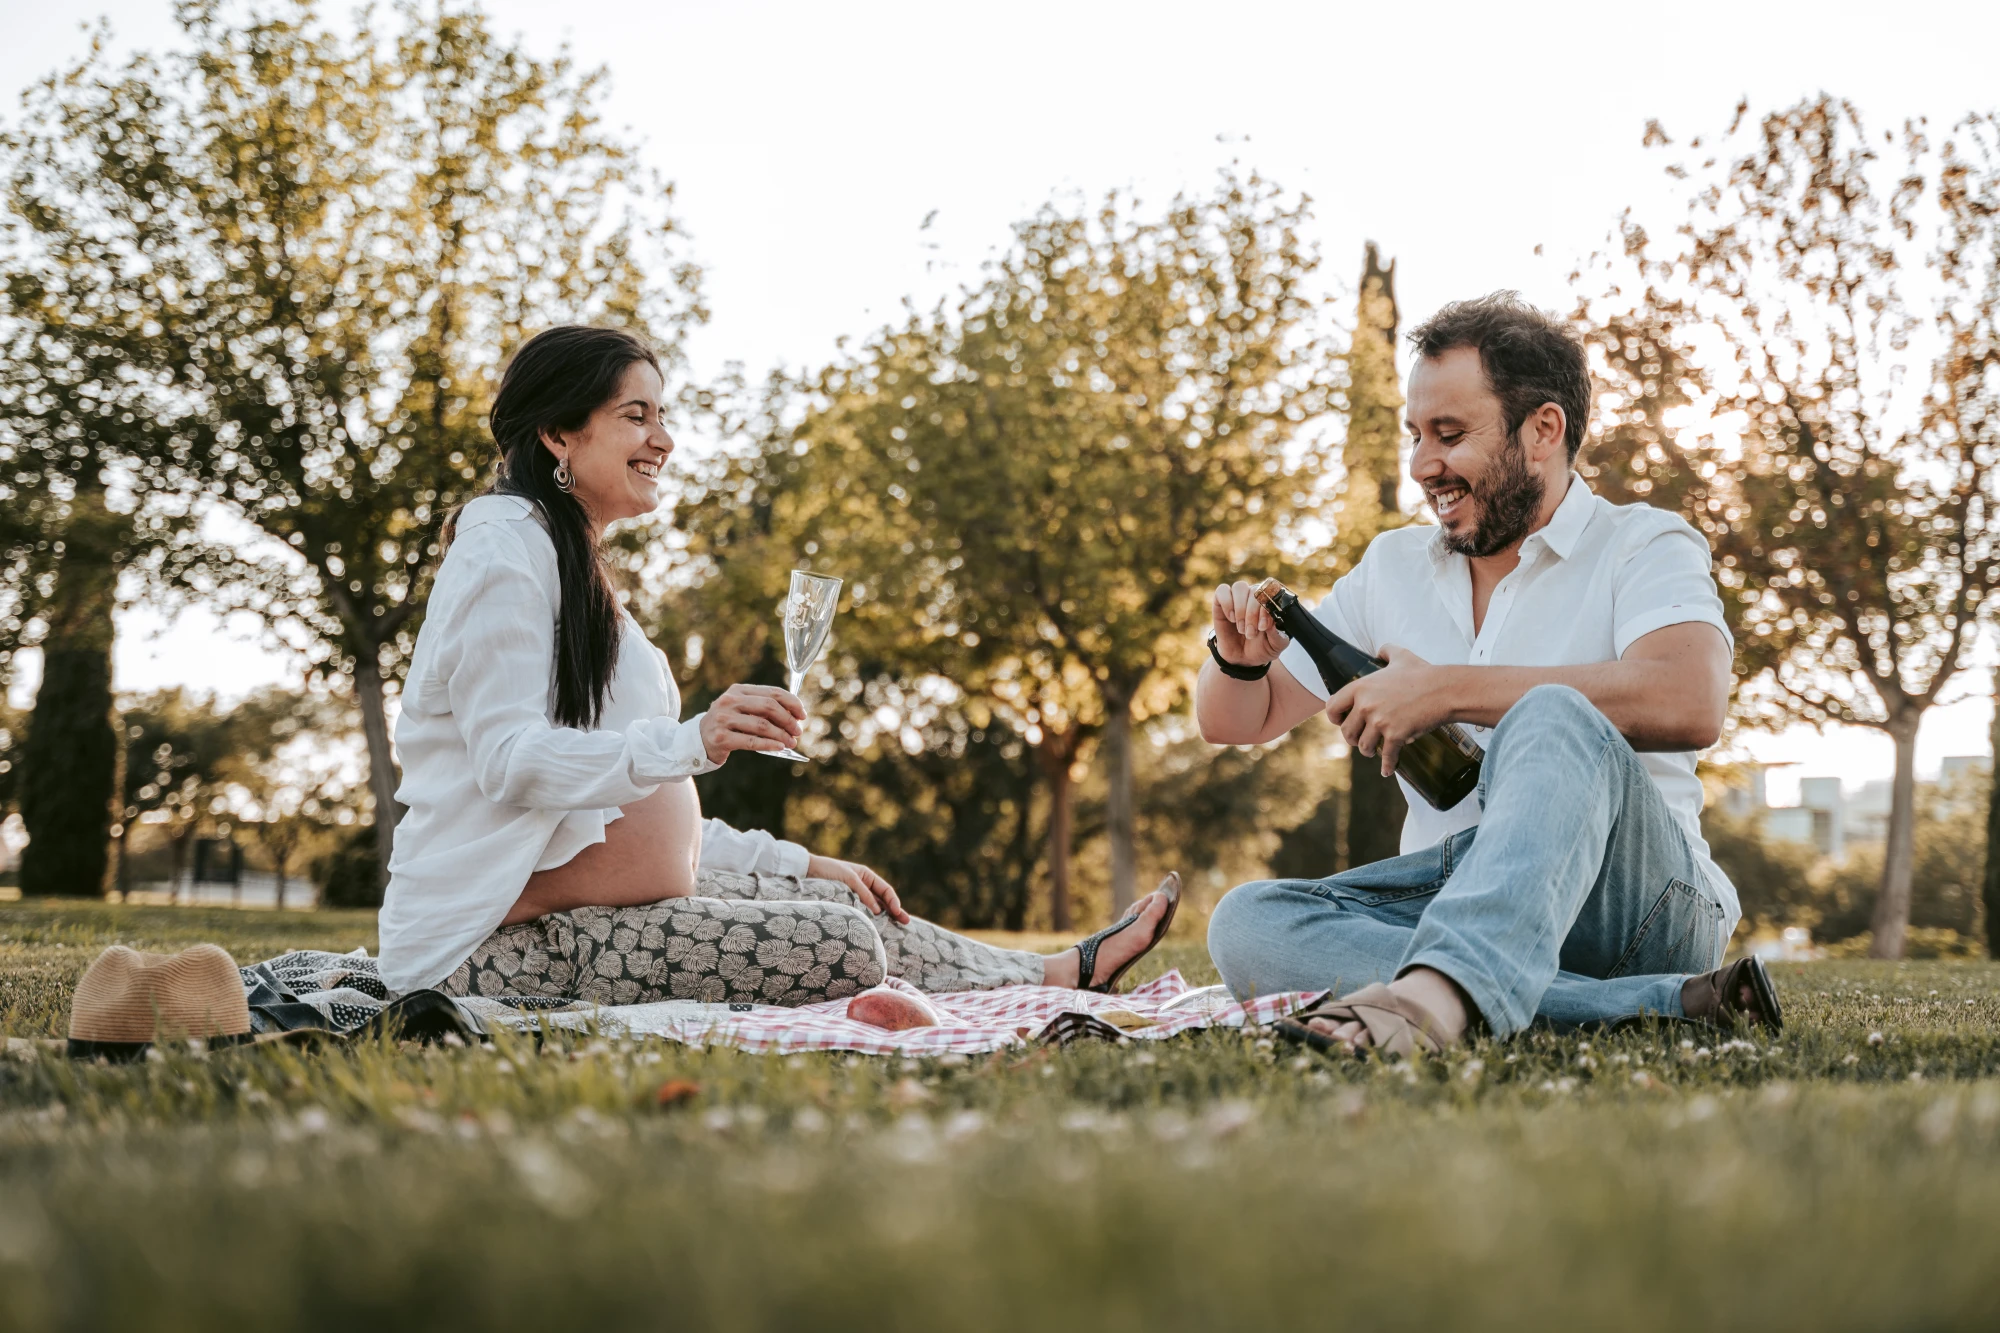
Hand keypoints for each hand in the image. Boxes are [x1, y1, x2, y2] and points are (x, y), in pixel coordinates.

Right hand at [699, 684, 804, 763]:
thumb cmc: (727, 724)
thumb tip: (794, 716)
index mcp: (738, 690)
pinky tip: (779, 747)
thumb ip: (763, 708)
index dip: (791, 703)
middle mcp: (729, 701)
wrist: (698, 740)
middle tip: (798, 731)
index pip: (772, 693)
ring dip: (781, 735)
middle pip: (768, 707)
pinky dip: (769, 744)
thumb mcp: (741, 709)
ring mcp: (723, 719)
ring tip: (791, 742)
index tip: (802, 714)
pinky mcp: (721, 738)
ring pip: (762, 725)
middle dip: (788, 719)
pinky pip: (751, 741)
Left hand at [806, 854, 908, 923]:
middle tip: (907, 923)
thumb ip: (863, 893)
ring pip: (875, 908)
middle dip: (895, 911)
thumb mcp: (848, 878)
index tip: (898, 912)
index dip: (894, 901)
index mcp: (866, 876)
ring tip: (895, 928)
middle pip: (884, 901)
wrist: (807, 871)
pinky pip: (862, 912)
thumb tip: (878, 911)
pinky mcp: (847, 904)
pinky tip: (875, 928)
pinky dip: (870, 919)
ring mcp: (856, 897)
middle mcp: (863, 887)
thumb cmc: (828, 871)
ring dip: (885, 917)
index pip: (886, 890)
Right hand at [1210, 580, 1289, 667]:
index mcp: (1271, 603)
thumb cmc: (1261, 648)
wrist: (1242, 659)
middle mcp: (1255, 596)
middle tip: (1251, 633)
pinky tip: (1231, 618)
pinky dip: (1227, 603)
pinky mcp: (1221, 602)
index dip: (1266, 610)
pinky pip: (1222, 590)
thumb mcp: (1275, 646)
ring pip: (1240, 587)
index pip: (1270, 594)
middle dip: (1252, 614)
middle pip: (1254, 591)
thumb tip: (1272, 623)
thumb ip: (1278, 636)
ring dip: (1240, 609)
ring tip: (1241, 628)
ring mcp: (1238, 598)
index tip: (1263, 627)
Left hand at [1325, 645, 1453, 776]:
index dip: (1335, 717)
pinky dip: (1387, 766)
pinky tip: (1387, 770)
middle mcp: (1366, 705)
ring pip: (1364, 746)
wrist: (1444, 690)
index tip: (1341, 722)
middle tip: (1359, 739)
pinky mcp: (1395, 735)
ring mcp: (1380, 722)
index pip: (1332, 706)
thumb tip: (1381, 650)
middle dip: (1352, 738)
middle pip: (1346, 732)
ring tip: (1373, 751)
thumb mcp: (1401, 656)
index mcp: (1361, 687)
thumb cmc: (1423, 673)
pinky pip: (1386, 756)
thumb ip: (1387, 651)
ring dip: (1368, 751)